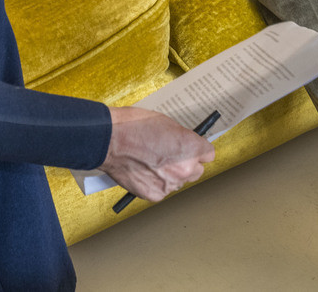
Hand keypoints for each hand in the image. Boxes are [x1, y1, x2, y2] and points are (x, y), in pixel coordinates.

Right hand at [99, 107, 214, 202]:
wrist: (109, 140)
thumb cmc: (134, 127)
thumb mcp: (166, 122)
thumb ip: (181, 137)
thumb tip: (185, 144)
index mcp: (191, 148)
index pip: (208, 154)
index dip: (198, 150)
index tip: (193, 149)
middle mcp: (184, 169)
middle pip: (196, 171)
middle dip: (186, 164)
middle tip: (171, 156)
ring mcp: (170, 184)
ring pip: (178, 182)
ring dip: (170, 175)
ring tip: (152, 162)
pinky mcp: (155, 195)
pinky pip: (162, 190)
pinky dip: (156, 183)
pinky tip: (145, 171)